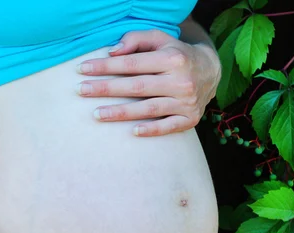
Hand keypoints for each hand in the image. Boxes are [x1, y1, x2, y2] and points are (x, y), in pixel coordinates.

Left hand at [76, 29, 221, 136]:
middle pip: (137, 86)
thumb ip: (136, 40)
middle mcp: (180, 80)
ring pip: (149, 108)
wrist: (211, 71)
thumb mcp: (160, 39)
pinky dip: (151, 129)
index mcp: (172, 58)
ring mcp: (186, 101)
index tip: (83, 70)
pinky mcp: (190, 118)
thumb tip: (112, 52)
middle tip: (82, 90)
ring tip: (97, 114)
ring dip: (121, 112)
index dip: (106, 66)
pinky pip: (168, 126)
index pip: (132, 63)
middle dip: (106, 88)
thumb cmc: (176, 54)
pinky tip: (132, 131)